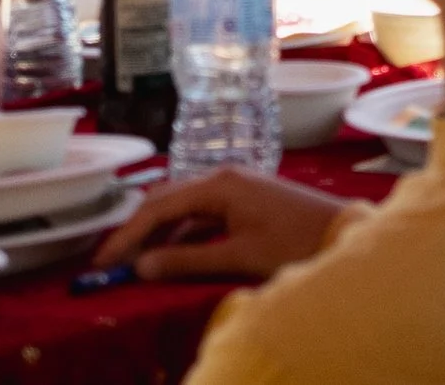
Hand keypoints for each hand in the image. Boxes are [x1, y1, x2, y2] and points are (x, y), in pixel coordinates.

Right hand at [90, 168, 347, 281]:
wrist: (343, 232)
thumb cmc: (293, 241)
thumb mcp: (238, 255)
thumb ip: (187, 260)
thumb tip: (140, 266)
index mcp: (218, 184)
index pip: (157, 207)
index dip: (125, 235)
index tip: (101, 262)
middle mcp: (223, 177)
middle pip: (165, 201)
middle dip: (135, 231)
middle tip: (110, 263)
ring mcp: (235, 187)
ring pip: (182, 209)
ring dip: (158, 234)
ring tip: (133, 264)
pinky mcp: (245, 201)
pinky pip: (201, 215)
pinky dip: (181, 235)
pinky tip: (170, 257)